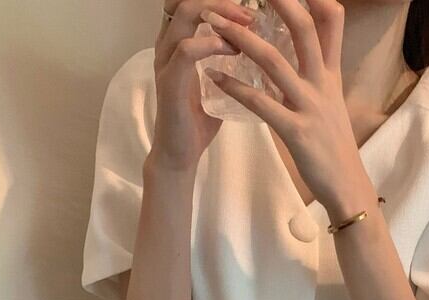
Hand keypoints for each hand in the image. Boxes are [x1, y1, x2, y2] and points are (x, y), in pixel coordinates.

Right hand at [151, 0, 255, 171]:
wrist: (180, 156)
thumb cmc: (198, 122)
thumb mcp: (218, 85)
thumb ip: (231, 66)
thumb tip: (262, 56)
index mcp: (178, 43)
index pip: (190, 3)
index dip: (217, 0)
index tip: (249, 11)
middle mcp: (167, 45)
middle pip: (187, 0)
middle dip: (221, 0)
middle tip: (250, 14)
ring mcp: (166, 62)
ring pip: (184, 15)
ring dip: (219, 14)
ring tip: (246, 25)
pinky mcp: (169, 82)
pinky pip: (186, 50)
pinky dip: (210, 44)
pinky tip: (232, 50)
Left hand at [201, 0, 372, 213]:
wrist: (348, 187)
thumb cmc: (335, 149)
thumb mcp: (333, 105)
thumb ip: (320, 79)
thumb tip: (308, 61)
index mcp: (331, 76)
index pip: (332, 22)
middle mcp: (322, 85)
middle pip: (304, 29)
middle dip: (279, 1)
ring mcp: (310, 107)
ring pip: (275, 62)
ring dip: (241, 39)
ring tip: (215, 24)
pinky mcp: (296, 133)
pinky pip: (262, 104)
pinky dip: (235, 88)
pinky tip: (215, 76)